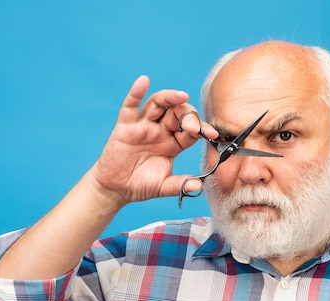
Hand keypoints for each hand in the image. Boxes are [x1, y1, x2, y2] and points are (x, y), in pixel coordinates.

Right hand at [89, 75, 217, 207]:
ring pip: (158, 104)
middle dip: (188, 116)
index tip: (212, 134)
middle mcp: (160, 131)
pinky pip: (130, 107)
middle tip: (193, 126)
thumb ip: (180, 185)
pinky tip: (143, 81)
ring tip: (181, 95)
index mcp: (173, 143)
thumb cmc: (141, 185)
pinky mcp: (125, 127)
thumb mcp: (163, 186)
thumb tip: (199, 186)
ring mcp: (143, 126)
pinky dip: (136, 93)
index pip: (191, 130)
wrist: (116, 189)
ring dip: (170, 97)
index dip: (202, 129)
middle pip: (177, 113)